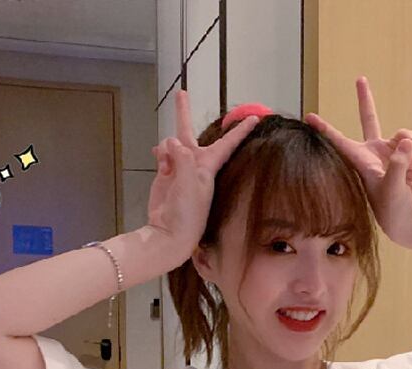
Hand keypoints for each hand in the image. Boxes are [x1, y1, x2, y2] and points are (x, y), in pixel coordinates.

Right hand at [147, 89, 258, 252]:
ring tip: (164, 164)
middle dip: (183, 113)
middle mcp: (195, 165)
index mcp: (208, 168)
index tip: (254, 118)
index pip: (227, 144)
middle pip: (190, 133)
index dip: (240, 131)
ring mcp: (179, 169)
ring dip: (165, 147)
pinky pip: (161, 154)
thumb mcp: (190, 185)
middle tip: (181, 92)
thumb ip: (182, 159)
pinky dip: (158, 154)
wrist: (168, 233)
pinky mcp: (165, 174)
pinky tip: (157, 159)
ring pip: (171, 143)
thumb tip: (171, 143)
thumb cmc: (187, 214)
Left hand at [304, 76, 411, 248]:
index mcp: (361, 163)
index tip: (309, 117)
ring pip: (402, 133)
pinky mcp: (406, 156)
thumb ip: (398, 163)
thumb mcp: (393, 189)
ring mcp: (390, 153)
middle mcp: (374, 154)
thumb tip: (406, 141)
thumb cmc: (394, 210)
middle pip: (368, 119)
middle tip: (360, 79)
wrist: (411, 219)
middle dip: (365, 99)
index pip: (339, 142)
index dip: (325, 129)